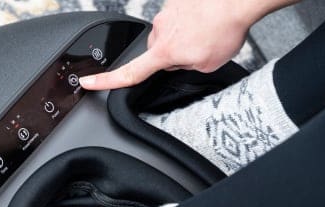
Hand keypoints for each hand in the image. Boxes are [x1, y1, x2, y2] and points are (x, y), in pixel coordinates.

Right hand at [79, 0, 293, 89]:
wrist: (236, 1)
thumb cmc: (224, 31)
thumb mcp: (206, 65)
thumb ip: (184, 68)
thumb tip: (178, 61)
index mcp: (164, 51)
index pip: (129, 72)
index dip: (106, 80)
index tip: (88, 81)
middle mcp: (160, 30)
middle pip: (156, 52)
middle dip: (172, 56)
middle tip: (197, 53)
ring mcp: (167, 13)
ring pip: (168, 35)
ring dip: (184, 38)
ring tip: (206, 35)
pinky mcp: (175, 2)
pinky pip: (178, 19)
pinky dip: (190, 24)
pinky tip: (206, 24)